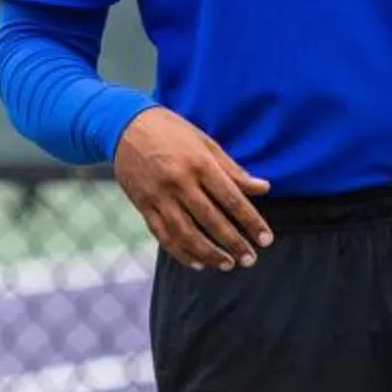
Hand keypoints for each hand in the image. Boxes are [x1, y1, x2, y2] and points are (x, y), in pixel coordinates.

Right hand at [113, 106, 272, 268]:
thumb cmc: (172, 132)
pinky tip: (198, 263)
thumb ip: (233, 170)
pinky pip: (163, 235)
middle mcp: (179, 182)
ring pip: (186, 234)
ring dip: (209, 253)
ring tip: (228, 264)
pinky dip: (181, 252)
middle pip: (211, 220)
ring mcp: (159, 197)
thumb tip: (263, 188)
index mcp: (199, 164)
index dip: (251, 222)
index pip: (232, 199)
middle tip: (250, 259)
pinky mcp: (143, 206)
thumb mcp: (206, 143)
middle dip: (233, 243)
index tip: (266, 239)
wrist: (125, 126)